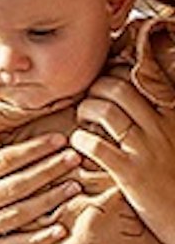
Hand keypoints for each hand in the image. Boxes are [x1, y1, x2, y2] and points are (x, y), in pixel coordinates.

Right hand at [0, 134, 81, 243]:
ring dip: (49, 200)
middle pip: (14, 186)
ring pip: (18, 214)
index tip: (58, 139)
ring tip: (74, 186)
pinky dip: (38, 239)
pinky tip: (60, 228)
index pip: (1, 162)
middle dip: (48, 170)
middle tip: (74, 158)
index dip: (32, 150)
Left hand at [70, 71, 174, 243]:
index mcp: (173, 115)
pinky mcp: (131, 173)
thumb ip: (159, 116)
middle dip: (97, 87)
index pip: (148, 76)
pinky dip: (81, 139)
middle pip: (120, 88)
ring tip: (82, 117)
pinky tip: (78, 142)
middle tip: (90, 98)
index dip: (121, 69)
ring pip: (107, 111)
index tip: (107, 75)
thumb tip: (131, 97)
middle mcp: (162, 127)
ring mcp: (147, 149)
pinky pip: (98, 146)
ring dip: (86, 109)